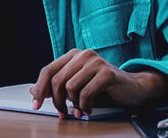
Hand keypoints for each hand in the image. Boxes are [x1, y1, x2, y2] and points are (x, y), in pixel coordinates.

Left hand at [30, 48, 167, 117]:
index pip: (47, 70)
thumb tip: (33, 91)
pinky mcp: (107, 72)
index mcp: (72, 55)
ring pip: (70, 87)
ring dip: (73, 104)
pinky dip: (85, 105)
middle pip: (57, 80)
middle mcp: (82, 54)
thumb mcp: (77, 85)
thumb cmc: (104, 86)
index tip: (35, 105)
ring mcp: (95, 61)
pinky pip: (86, 92)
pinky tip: (88, 109)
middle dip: (57, 101)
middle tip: (62, 113)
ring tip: (79, 110)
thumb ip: (56, 87)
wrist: (134, 87)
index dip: (40, 89)